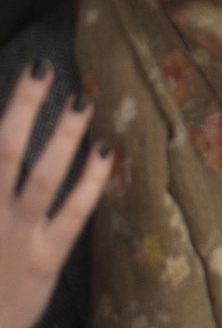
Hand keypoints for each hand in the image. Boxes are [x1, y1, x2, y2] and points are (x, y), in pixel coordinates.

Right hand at [0, 65, 110, 327]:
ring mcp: (15, 236)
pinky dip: (90, 180)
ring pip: (41, 174)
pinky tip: (105, 151)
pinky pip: (73, 212)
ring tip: (81, 99)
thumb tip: (7, 162)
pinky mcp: (44, 259)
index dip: (8, 114)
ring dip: (60, 134)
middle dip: (21, 106)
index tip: (28, 74)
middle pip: (1, 151)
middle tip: (41, 69)